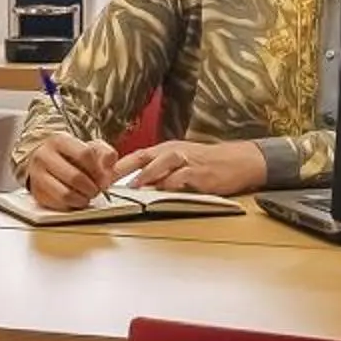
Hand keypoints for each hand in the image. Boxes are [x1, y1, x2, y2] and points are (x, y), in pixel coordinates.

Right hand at [24, 133, 118, 208]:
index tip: (103, 176)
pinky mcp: (37, 193)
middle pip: (76, 177)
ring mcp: (37, 175)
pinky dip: (72, 205)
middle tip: (97, 188)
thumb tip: (118, 160)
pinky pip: (59, 205)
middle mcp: (44, 156)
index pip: (84, 154)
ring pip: (66, 194)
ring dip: (83, 198)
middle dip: (92, 187)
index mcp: (59, 140)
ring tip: (87, 194)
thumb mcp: (91, 149)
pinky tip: (76, 198)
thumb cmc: (72, 157)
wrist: (46, 162)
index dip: (98, 169)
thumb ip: (107, 154)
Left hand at [113, 138, 268, 196]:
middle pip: (143, 156)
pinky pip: (183, 176)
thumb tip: (137, 185)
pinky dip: (171, 183)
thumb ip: (161, 172)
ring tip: (131, 187)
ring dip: (145, 175)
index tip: (100, 177)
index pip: (137, 155)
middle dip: (123, 169)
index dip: (118, 166)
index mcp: (167, 150)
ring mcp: (188, 161)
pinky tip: (162, 190)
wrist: (240, 161)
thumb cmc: (209, 164)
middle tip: (106, 181)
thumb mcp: (182, 163)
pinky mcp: (201, 173)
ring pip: (161, 163)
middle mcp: (174, 152)